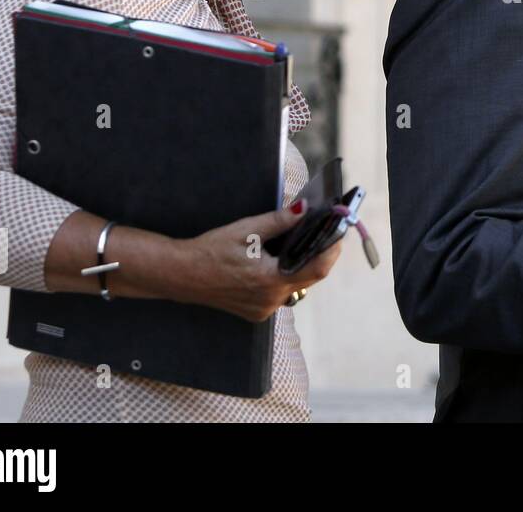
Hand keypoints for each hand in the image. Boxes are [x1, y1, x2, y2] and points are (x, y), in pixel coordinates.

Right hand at [176, 200, 343, 321]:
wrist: (182, 275)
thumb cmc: (212, 250)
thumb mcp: (246, 230)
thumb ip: (278, 221)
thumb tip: (304, 209)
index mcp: (270, 280)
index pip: (317, 269)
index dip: (332, 251)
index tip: (340, 234)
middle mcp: (270, 300)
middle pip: (309, 278)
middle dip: (319, 256)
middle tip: (325, 234)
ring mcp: (263, 309)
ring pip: (296, 286)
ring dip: (301, 267)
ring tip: (303, 244)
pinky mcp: (256, 312)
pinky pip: (281, 293)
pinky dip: (285, 277)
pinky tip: (280, 261)